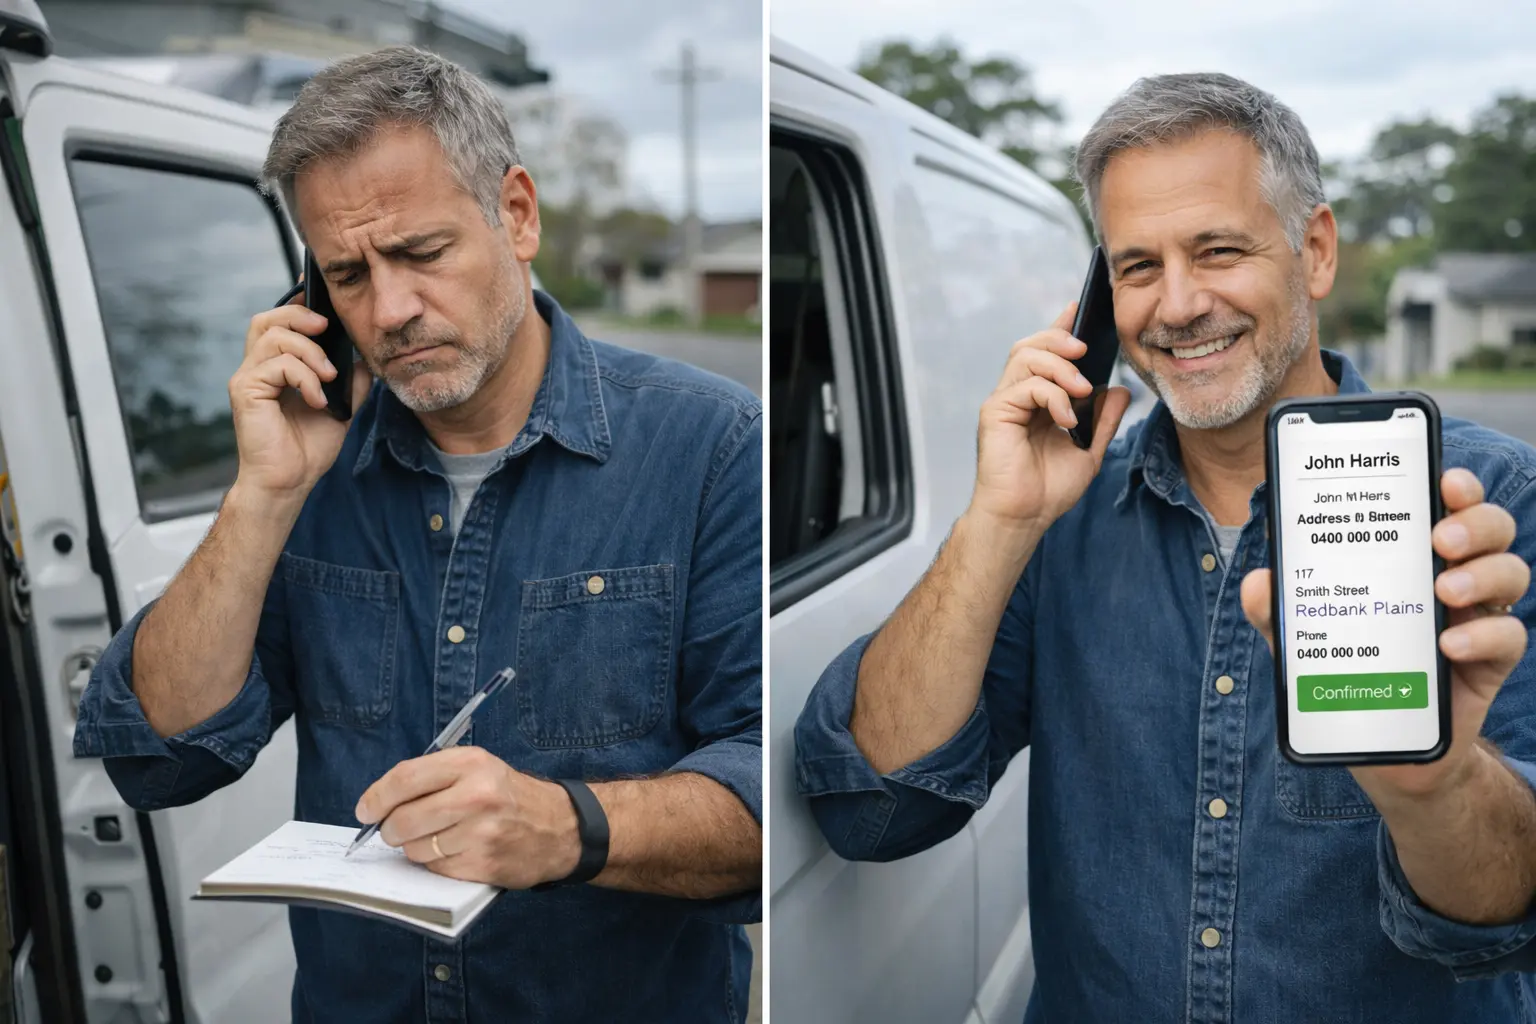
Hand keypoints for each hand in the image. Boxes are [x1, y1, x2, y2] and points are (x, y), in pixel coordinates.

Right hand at [228, 289, 372, 499]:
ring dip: (309, 352)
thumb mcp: (341, 406)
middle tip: (326, 329)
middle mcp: (257, 367)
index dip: (298, 304)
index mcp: (276, 367)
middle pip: (268, 318)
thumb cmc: (308, 448)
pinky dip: (304, 378)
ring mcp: (248, 378)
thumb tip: (364, 356)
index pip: (279, 321)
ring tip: (328, 378)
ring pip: (273, 336)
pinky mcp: (245, 390)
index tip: (324, 299)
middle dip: (300, 315)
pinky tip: (317, 400)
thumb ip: (350, 379)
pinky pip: (277, 365)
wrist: (291, 482)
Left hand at [355, 746, 580, 888]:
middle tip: (395, 830)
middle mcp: (476, 795)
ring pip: (416, 849)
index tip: (365, 810)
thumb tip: (379, 804)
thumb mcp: (478, 768)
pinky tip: (456, 852)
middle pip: (403, 819)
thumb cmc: (508, 796)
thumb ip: (432, 778)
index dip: (376, 797)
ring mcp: (480, 833)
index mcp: (471, 763)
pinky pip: (436, 869)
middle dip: (390, 829)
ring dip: (416, 848)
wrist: (560, 827)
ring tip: (438, 838)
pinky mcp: (483, 864)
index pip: (405, 779)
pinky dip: (437, 864)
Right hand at [970, 302, 1131, 534]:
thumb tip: (1121, 391)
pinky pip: (1025, 386)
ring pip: (1025, 356)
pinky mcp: (995, 413)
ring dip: (1059, 366)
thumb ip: (1103, 420)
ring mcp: (1004, 403)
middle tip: (1085, 350)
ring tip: (1082, 389)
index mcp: (1037, 401)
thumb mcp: (1088, 450)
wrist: (1025, 517)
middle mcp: (1017, 396)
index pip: (1046, 353)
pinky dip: (1052, 396)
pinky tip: (1066, 419)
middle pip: (1030, 345)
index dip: (1060, 328)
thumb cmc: (1048, 490)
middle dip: (1059, 338)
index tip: (1080, 309)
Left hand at [1242, 468, 1530, 800]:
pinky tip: (1448, 645)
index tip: (1442, 478)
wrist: (1378, 744)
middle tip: (1440, 538)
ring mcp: (1475, 617)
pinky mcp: (1489, 661)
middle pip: (1489, 528)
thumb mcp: (1301, 639)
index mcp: (1408, 556)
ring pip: (1510, 572)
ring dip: (1484, 574)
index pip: (1441, 506)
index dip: (1453, 486)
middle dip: (1474, 521)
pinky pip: (1509, 636)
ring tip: (1445, 590)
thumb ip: (1277, 610)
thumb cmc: (1343, 672)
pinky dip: (1484, 635)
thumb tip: (1259, 582)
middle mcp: (1450, 576)